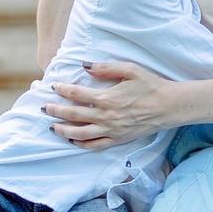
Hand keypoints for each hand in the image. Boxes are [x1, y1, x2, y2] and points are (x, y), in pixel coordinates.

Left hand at [44, 61, 172, 149]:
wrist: (168, 106)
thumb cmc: (150, 85)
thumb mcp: (129, 69)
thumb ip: (105, 67)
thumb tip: (85, 65)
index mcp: (106, 97)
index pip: (77, 94)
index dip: (63, 89)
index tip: (54, 86)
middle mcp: (106, 116)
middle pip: (73, 115)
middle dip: (56, 111)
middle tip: (44, 108)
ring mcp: (111, 130)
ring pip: (80, 133)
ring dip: (63, 130)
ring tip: (52, 127)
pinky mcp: (118, 139)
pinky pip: (95, 145)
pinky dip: (82, 144)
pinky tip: (73, 141)